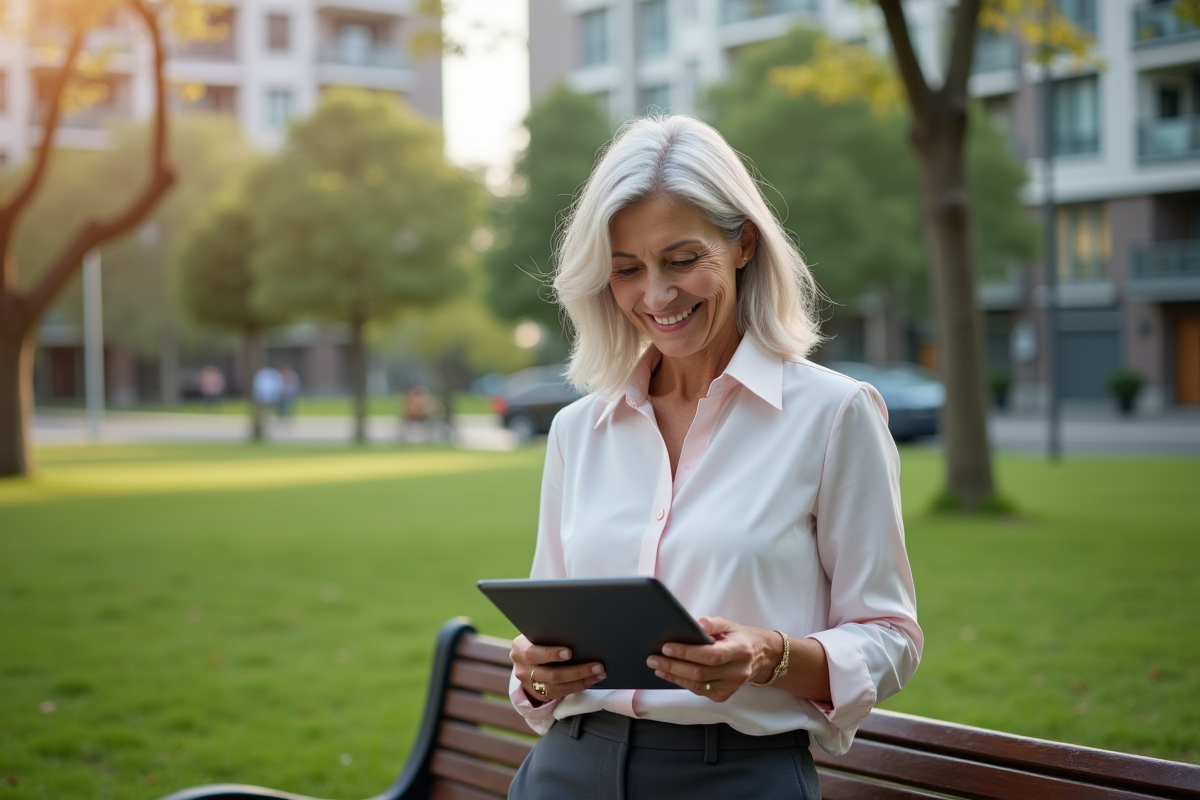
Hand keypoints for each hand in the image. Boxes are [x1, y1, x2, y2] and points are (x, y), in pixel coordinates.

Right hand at [510, 635, 605, 703]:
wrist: (527, 658)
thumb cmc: (539, 639)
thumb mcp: (538, 634)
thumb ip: (550, 634)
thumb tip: (578, 631)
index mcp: (519, 648)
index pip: (532, 653)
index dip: (550, 654)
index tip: (570, 652)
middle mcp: (522, 668)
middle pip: (550, 674)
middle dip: (576, 671)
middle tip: (597, 665)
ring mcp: (529, 683)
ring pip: (557, 687)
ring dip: (581, 680)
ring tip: (599, 673)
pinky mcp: (539, 694)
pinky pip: (561, 693)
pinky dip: (579, 686)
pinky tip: (592, 679)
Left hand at [646, 617, 781, 701]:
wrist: (760, 656)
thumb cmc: (739, 638)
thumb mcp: (729, 624)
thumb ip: (712, 623)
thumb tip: (695, 623)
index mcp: (740, 650)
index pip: (710, 655)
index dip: (687, 652)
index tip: (666, 647)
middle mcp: (738, 671)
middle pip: (700, 672)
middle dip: (673, 665)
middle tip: (653, 658)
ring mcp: (732, 686)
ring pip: (698, 685)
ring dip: (674, 676)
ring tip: (657, 666)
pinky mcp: (725, 695)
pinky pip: (700, 691)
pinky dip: (683, 683)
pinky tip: (670, 675)